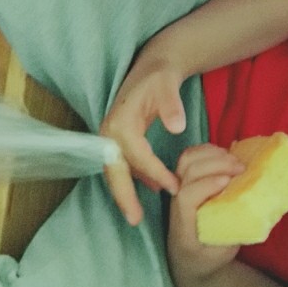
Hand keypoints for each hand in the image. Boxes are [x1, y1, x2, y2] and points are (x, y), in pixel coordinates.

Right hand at [101, 46, 189, 225]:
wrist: (153, 66)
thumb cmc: (160, 76)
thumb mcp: (167, 86)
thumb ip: (172, 106)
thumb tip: (178, 127)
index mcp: (120, 122)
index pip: (136, 155)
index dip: (155, 172)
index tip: (174, 187)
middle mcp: (109, 132)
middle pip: (114, 171)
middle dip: (123, 197)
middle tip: (135, 220)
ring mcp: (111, 136)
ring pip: (116, 171)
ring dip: (126, 192)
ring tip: (137, 215)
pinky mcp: (117, 139)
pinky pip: (123, 164)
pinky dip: (133, 178)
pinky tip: (151, 187)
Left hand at [166, 141, 245, 286]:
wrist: (189, 259)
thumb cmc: (208, 257)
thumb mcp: (224, 252)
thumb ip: (236, 231)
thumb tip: (260, 206)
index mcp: (183, 226)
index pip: (187, 197)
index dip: (206, 185)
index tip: (228, 182)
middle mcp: (176, 204)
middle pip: (188, 172)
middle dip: (216, 164)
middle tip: (241, 167)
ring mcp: (178, 189)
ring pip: (187, 160)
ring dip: (212, 154)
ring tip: (235, 160)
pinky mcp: (185, 180)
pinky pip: (191, 156)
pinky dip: (209, 150)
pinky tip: (226, 155)